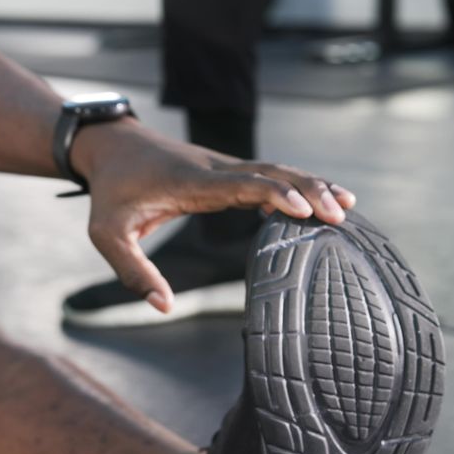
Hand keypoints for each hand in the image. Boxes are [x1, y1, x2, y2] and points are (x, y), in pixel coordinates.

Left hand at [72, 119, 356, 313]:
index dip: (272, 194)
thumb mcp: (106, 235)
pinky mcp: (224, 169)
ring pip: (275, 169)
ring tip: (346, 204)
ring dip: (310, 183)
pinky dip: (295, 184)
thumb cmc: (109, 192)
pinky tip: (315, 203)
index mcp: (190, 181)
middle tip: (341, 212)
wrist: (109, 146)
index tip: (303, 209)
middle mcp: (213, 168)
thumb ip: (134, 271)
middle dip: (308, 189)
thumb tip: (164, 307)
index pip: (240, 184)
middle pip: (271, 172)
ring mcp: (221, 165)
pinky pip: (266, 174)